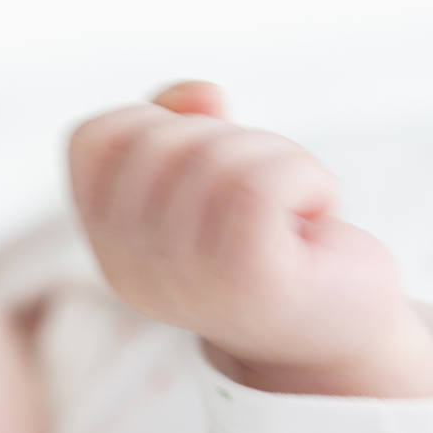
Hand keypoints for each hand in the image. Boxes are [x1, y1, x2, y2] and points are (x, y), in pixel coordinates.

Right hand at [68, 82, 432, 397]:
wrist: (338, 337)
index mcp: (112, 246)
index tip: (210, 159)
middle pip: (160, 138)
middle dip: (229, 138)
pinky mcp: (244, 276)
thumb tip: (200, 96)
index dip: (155, 121)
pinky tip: (315, 214)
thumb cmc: (277, 245)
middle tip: (267, 190)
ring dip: (279, 159)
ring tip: (294, 208)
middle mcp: (133, 268)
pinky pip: (264, 181)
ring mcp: (185, 276)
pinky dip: (307, 179)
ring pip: (218, 155)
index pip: (94, 140)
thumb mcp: (214, 178)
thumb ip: (184, 126)